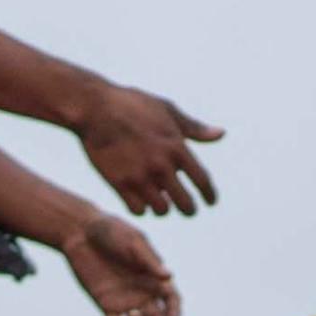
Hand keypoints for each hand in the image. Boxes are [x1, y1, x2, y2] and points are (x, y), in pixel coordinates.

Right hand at [69, 81, 221, 217]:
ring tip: (160, 203)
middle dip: (189, 209)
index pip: (203, 181)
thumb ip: (194, 128)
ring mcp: (140, 176)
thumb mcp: (167, 110)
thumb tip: (221, 134)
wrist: (94, 108)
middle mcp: (161, 165)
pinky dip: (142, 208)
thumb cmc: (132, 105)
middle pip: (186, 204)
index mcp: (176, 147)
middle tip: (187, 210)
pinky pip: (138, 210)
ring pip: (162, 210)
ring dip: (163, 208)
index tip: (210, 202)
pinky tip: (140, 201)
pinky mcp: (119, 184)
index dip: (210, 196)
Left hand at [70, 216, 180, 315]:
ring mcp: (125, 300)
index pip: (170, 299)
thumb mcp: (133, 243)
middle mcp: (142, 291)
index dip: (174, 311)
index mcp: (153, 276)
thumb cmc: (111, 231)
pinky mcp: (106, 305)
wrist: (80, 232)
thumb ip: (149, 261)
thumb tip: (169, 277)